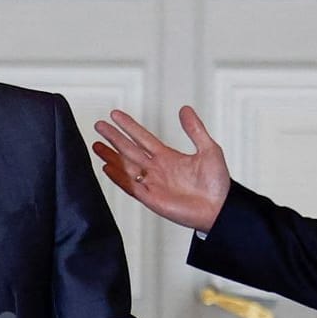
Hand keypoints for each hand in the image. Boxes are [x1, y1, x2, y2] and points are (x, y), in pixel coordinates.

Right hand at [92, 106, 231, 232]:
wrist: (221, 208)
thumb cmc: (217, 183)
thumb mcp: (208, 149)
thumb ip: (195, 129)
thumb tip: (185, 109)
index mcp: (168, 157)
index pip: (142, 138)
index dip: (129, 126)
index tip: (115, 115)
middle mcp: (157, 170)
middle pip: (129, 150)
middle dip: (114, 137)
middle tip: (99, 125)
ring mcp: (152, 184)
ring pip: (126, 167)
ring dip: (111, 156)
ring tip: (96, 145)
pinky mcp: (152, 199)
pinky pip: (131, 186)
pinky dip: (118, 177)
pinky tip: (107, 167)